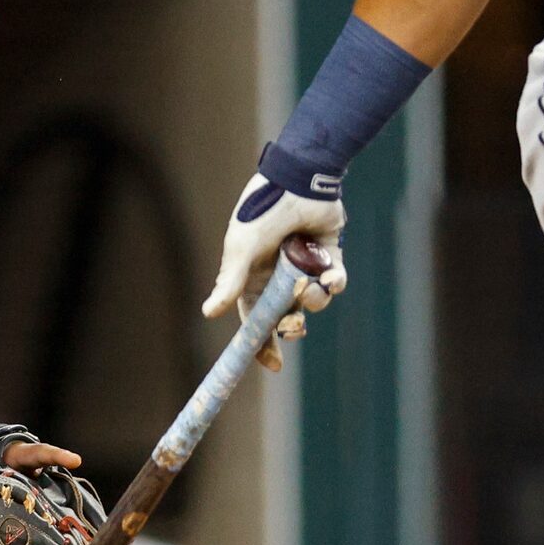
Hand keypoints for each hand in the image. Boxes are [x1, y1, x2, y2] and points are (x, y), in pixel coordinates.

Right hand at [203, 145, 346, 366]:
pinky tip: (331, 276)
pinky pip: (335, 280)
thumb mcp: (241, 249)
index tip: (272, 364)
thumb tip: (208, 313)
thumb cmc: (263, 213)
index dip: (261, 342)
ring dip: (314, 299)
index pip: (255, 317)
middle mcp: (277, 273)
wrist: (300, 180)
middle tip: (295, 326)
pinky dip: (335, 282)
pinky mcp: (328, 254)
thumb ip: (229, 282)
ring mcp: (303, 265)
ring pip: (313, 300)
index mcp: (252, 275)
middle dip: (292, 325)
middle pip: (285, 314)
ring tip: (313, 284)